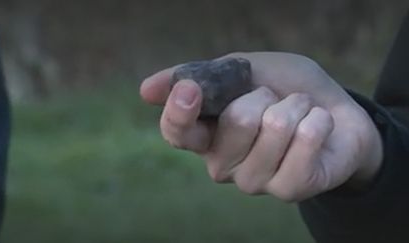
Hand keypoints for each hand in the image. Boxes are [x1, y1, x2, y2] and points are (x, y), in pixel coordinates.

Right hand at [140, 52, 382, 201]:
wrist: (336, 109)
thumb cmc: (284, 89)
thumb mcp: (242, 70)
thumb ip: (200, 76)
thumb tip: (145, 91)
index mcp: (206, 135)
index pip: (176, 133)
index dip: (179, 111)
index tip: (190, 89)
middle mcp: (222, 164)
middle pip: (235, 122)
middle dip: (265, 95)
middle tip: (274, 99)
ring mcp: (254, 181)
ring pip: (274, 128)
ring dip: (296, 105)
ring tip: (300, 112)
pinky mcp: (289, 189)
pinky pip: (304, 143)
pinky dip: (318, 121)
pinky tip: (318, 128)